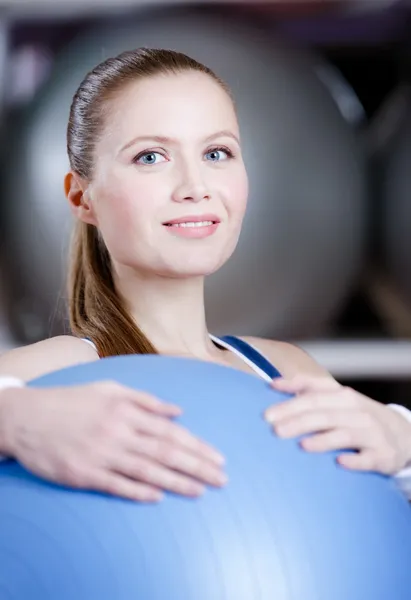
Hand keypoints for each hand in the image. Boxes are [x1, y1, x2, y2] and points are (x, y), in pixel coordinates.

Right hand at [0, 381, 225, 501]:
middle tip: (221, 479)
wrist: (27, 417)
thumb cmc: (72, 401)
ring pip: (147, 470)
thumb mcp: (110, 389)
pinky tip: (158, 497)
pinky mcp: (84, 474)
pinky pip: (116, 484)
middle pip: (166, 452)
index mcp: (127, 411)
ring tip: (201, 491)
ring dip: (177, 482)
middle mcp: (119, 432)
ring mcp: (102, 454)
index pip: (171, 432)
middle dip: (197, 466)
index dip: (198, 446)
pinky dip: (138, 491)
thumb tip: (178, 411)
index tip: (218, 458)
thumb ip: (146, 400)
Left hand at [265, 375, 410, 474]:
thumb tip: (273, 383)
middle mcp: (356, 412)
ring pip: (344, 434)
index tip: (267, 415)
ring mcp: (371, 433)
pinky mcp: (382, 455)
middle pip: (323, 415)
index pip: (312, 397)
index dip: (289, 404)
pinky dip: (355, 460)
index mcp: (342, 397)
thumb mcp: (336, 397)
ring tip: (302, 445)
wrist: (403, 434)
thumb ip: (306, 388)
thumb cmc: (358, 415)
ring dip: (323, 440)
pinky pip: (368, 458)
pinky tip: (340, 463)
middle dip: (298, 421)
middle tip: (275, 431)